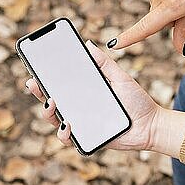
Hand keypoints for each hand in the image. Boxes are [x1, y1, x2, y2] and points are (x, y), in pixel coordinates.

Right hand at [26, 41, 184, 156]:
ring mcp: (81, 125)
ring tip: (51, 103)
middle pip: (51, 102)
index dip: (44, 78)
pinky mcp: (87, 140)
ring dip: (48, 113)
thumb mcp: (120, 78)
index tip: (35, 69)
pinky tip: (67, 124)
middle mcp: (79, 109)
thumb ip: (104, 63)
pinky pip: (70, 139)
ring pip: (55, 121)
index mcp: (83, 93)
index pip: (59, 85)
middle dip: (39, 93)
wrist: (151, 125)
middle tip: (33, 83)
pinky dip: (64, 133)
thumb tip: (88, 44)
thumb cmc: (136, 101)